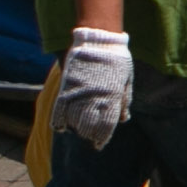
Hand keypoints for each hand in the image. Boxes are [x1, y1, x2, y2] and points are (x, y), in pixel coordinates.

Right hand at [55, 28, 134, 146]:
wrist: (98, 41)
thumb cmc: (116, 60)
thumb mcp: (126, 79)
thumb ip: (124, 100)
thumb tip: (124, 119)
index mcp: (112, 99)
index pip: (106, 127)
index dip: (101, 138)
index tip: (98, 145)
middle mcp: (95, 100)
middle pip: (89, 127)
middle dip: (89, 135)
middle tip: (89, 136)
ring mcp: (79, 94)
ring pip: (74, 121)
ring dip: (76, 129)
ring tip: (78, 129)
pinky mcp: (67, 88)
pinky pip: (59, 110)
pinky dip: (59, 122)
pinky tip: (62, 128)